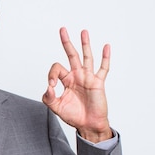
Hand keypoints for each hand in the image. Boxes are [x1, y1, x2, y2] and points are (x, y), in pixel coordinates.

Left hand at [42, 27, 112, 142]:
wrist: (88, 125)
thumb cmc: (73, 116)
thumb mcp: (56, 107)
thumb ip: (48, 98)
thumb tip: (49, 87)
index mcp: (66, 80)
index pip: (57, 68)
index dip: (51, 75)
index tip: (52, 86)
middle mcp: (77, 76)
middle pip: (71, 55)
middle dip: (66, 42)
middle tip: (62, 29)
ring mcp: (88, 78)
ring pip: (87, 57)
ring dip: (85, 44)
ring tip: (83, 31)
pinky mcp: (98, 83)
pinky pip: (103, 68)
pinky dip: (105, 58)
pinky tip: (106, 47)